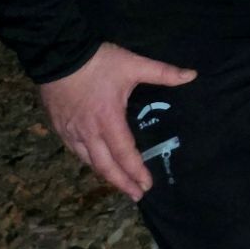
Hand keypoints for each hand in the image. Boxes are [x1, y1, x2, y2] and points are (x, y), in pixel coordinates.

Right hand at [39, 43, 197, 200]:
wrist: (57, 53)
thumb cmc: (97, 61)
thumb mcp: (133, 64)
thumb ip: (163, 73)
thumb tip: (192, 75)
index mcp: (108, 119)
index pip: (125, 153)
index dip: (136, 171)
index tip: (147, 185)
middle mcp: (88, 131)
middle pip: (105, 165)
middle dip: (122, 183)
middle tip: (136, 195)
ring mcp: (70, 131)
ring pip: (89, 161)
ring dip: (105, 175)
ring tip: (119, 184)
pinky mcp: (59, 126)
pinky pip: (74, 151)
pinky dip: (88, 161)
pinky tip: (95, 164)